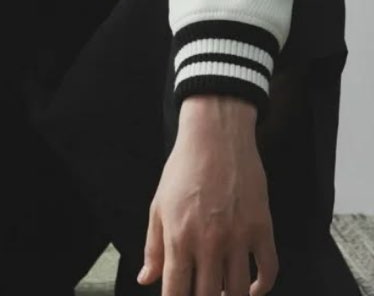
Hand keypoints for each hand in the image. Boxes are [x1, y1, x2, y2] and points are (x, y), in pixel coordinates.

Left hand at [138, 96, 278, 295]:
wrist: (215, 135)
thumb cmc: (183, 168)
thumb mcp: (159, 205)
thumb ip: (153, 247)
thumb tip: (147, 279)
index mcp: (179, 237)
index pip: (176, 292)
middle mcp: (209, 242)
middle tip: (201, 292)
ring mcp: (238, 236)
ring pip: (237, 291)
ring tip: (222, 291)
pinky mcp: (262, 227)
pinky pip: (268, 271)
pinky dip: (261, 287)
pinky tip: (251, 288)